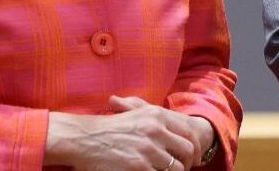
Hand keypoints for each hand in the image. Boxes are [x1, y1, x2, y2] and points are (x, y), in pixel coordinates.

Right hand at [44, 97, 202, 169]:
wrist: (83, 138)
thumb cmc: (107, 128)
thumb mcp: (135, 113)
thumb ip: (156, 118)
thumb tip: (176, 131)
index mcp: (157, 115)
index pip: (188, 133)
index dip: (195, 148)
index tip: (195, 159)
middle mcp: (156, 130)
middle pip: (187, 152)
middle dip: (188, 164)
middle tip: (183, 170)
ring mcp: (148, 150)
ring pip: (175, 168)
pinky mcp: (139, 167)